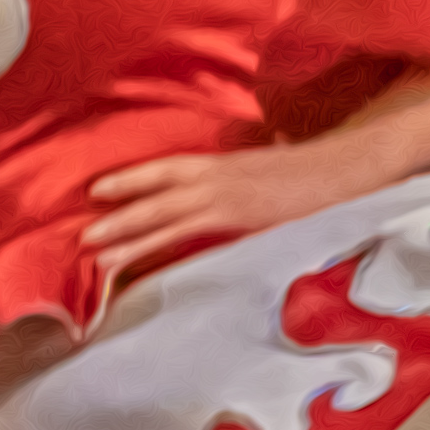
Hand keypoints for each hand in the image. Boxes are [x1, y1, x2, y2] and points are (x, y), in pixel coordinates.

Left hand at [84, 74, 429, 277]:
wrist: (349, 167)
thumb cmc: (310, 171)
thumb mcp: (266, 167)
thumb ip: (240, 176)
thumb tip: (231, 176)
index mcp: (221, 163)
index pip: (166, 168)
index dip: (131, 178)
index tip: (95, 189)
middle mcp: (216, 177)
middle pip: (156, 194)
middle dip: (118, 214)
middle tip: (79, 234)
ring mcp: (228, 198)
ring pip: (166, 217)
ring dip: (130, 236)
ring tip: (95, 256)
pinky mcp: (242, 220)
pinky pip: (195, 236)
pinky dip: (167, 249)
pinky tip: (148, 266)